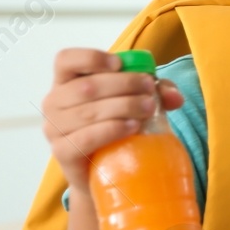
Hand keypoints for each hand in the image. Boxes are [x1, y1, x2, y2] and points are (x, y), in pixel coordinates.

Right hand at [41, 48, 183, 190]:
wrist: (107, 171)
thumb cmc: (118, 128)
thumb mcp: (138, 102)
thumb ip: (156, 92)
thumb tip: (175, 97)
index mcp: (66, 82)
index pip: (65, 60)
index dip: (92, 58)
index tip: (120, 64)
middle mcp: (54, 103)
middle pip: (86, 86)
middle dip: (124, 84)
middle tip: (150, 91)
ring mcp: (54, 129)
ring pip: (88, 111)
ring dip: (124, 106)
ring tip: (149, 109)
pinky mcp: (63, 152)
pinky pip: (86, 138)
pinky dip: (112, 129)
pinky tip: (133, 127)